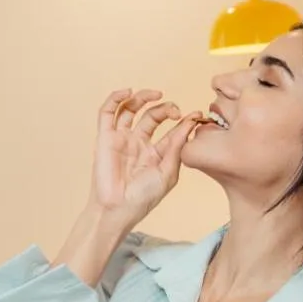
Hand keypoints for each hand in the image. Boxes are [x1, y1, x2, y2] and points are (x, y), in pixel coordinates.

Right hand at [89, 88, 202, 228]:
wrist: (118, 209)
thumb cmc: (143, 198)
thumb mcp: (168, 172)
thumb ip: (176, 147)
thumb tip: (189, 125)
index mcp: (155, 153)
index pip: (171, 129)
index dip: (184, 120)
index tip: (197, 115)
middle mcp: (138, 143)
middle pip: (152, 115)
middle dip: (166, 108)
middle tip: (175, 110)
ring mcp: (121, 138)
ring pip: (131, 109)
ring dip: (143, 97)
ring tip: (157, 94)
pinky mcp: (105, 137)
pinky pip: (107, 112)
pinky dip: (115, 98)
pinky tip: (128, 92)